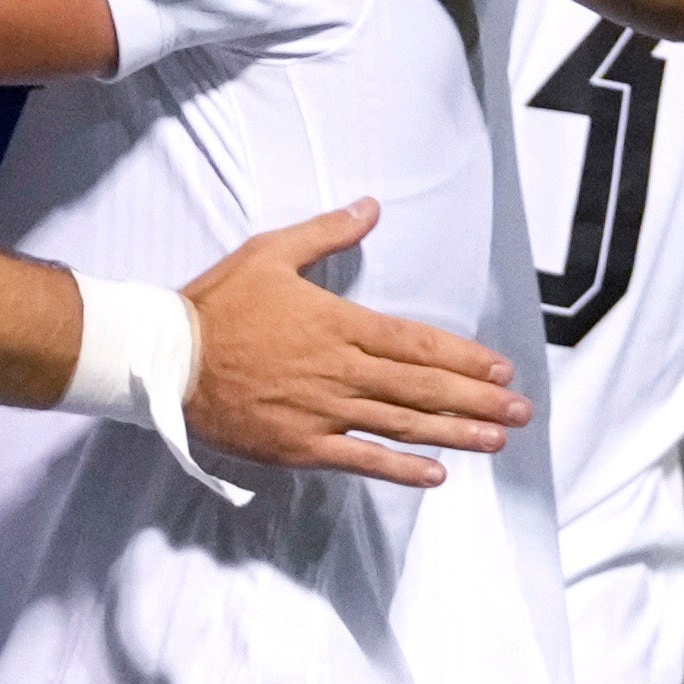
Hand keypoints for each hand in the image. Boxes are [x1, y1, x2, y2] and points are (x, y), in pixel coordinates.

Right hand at [178, 199, 530, 484]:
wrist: (163, 358)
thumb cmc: (216, 304)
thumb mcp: (270, 252)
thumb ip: (328, 233)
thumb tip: (371, 206)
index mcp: (338, 324)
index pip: (417, 344)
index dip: (464, 359)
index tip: (501, 369)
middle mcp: (340, 370)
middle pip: (422, 388)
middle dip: (477, 400)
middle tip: (520, 411)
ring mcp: (321, 412)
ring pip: (401, 425)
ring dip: (454, 434)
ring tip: (496, 441)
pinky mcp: (299, 446)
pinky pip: (358, 460)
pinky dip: (398, 469)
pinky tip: (435, 476)